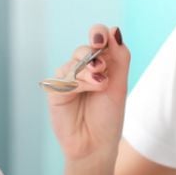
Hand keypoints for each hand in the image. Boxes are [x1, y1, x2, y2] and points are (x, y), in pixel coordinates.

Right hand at [46, 25, 129, 163]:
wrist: (96, 145)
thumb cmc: (108, 117)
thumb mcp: (119, 85)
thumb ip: (119, 56)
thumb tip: (115, 29)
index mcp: (101, 64)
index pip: (98, 39)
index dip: (99, 33)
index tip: (104, 39)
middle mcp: (83, 68)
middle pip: (84, 48)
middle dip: (94, 52)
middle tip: (103, 66)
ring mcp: (68, 78)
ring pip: (75, 62)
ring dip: (89, 70)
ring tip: (101, 84)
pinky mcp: (56, 90)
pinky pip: (65, 77)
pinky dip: (79, 81)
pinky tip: (89, 90)